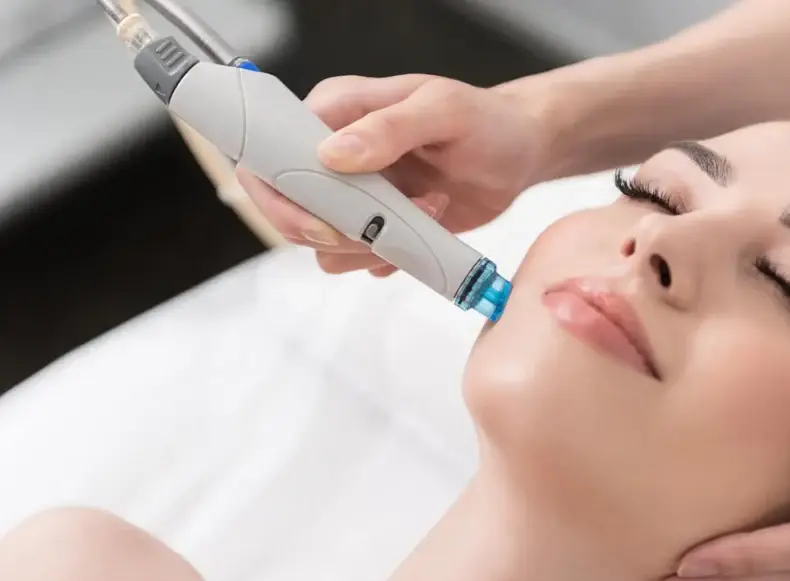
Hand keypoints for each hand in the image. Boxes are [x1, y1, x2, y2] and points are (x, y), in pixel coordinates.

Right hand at [236, 74, 549, 275]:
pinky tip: (428, 228)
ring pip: (324, 243)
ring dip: (372, 244)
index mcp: (335, 112)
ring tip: (427, 210)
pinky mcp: (377, 227)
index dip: (279, 194)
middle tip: (385, 225)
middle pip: (289, 209)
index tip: (322, 220)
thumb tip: (332, 153)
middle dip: (333, 231)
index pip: (269, 151)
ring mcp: (353, 195)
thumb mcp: (443, 110)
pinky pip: (359, 258)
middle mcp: (333, 155)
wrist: (519, 153)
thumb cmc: (485, 120)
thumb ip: (389, 128)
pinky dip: (392, 256)